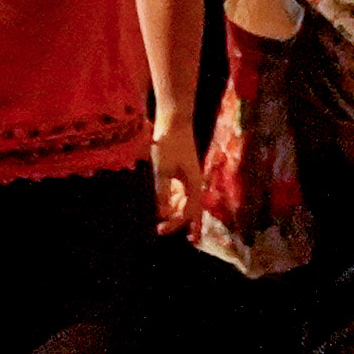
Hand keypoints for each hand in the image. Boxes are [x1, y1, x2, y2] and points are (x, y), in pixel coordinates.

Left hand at [150, 113, 200, 236]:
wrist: (174, 123)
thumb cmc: (169, 145)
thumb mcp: (162, 169)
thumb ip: (162, 191)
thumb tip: (161, 212)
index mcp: (194, 184)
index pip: (189, 212)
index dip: (177, 223)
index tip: (161, 230)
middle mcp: (194, 184)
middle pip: (187, 209)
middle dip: (175, 220)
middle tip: (159, 229)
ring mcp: (187, 178)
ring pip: (182, 201)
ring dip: (172, 211)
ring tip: (159, 219)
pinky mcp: (180, 172)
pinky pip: (177, 192)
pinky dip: (169, 200)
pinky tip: (160, 205)